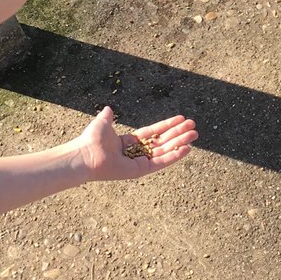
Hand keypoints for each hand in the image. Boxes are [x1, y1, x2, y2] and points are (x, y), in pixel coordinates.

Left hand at [67, 106, 197, 181]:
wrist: (85, 156)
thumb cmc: (91, 140)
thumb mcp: (102, 124)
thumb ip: (108, 118)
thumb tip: (108, 109)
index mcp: (129, 142)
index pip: (153, 132)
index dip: (167, 125)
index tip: (181, 119)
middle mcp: (136, 153)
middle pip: (162, 141)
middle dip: (178, 133)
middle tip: (194, 127)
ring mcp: (140, 162)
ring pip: (165, 150)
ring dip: (180, 142)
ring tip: (195, 135)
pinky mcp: (141, 170)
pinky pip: (161, 162)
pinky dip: (174, 156)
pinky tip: (187, 148)